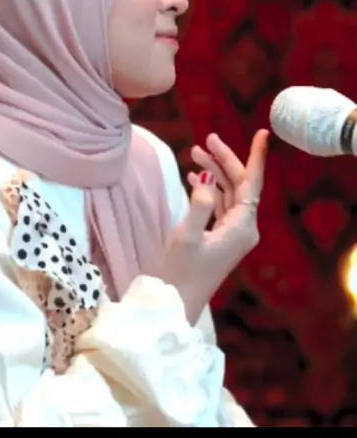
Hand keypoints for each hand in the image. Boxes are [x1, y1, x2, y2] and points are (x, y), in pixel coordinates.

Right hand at [161, 129, 268, 325]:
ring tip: (193, 153)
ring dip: (214, 173)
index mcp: (242, 227)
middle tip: (205, 140)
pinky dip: (209, 190)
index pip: (251, 183)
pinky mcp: (221, 238)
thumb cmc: (180, 273)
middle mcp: (243, 229)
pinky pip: (220, 206)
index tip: (262, 133)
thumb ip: (199, 204)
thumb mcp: (187, 236)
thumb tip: (209, 178)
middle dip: (224, 161)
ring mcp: (233, 234)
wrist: (176, 303)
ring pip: (228, 194)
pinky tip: (195, 178)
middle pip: (239, 185)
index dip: (256, 156)